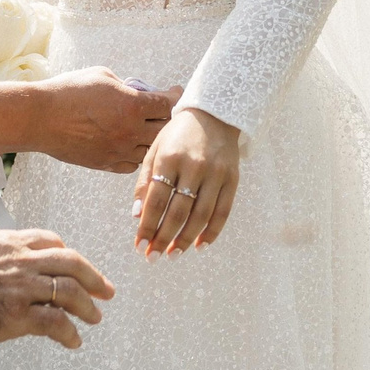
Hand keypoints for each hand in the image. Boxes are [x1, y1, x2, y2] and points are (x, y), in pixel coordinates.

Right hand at [0, 228, 114, 348]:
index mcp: (10, 243)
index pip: (49, 241)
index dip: (66, 253)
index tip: (74, 264)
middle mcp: (23, 262)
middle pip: (72, 263)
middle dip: (94, 277)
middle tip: (106, 289)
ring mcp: (24, 288)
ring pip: (70, 292)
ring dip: (87, 306)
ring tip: (95, 317)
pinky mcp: (18, 315)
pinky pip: (55, 323)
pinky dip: (69, 333)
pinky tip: (74, 341)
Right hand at [26, 68, 178, 172]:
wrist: (40, 118)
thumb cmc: (68, 92)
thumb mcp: (102, 76)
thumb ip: (125, 86)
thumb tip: (135, 92)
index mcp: (132, 105)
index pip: (167, 104)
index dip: (175, 96)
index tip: (175, 92)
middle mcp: (130, 131)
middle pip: (165, 130)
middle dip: (168, 118)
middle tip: (165, 111)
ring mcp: (119, 151)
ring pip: (151, 151)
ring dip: (153, 139)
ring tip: (149, 130)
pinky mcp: (106, 164)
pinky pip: (132, 165)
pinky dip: (136, 155)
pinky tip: (131, 145)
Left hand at [131, 107, 240, 255]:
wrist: (214, 113)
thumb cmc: (178, 134)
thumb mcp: (155, 149)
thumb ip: (145, 182)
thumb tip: (137, 216)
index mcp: (170, 158)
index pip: (156, 200)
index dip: (147, 226)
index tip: (139, 245)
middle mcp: (194, 166)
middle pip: (178, 212)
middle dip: (164, 238)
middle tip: (153, 256)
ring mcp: (215, 173)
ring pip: (201, 216)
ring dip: (186, 239)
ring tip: (173, 254)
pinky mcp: (232, 178)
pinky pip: (223, 211)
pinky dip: (212, 232)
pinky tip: (200, 245)